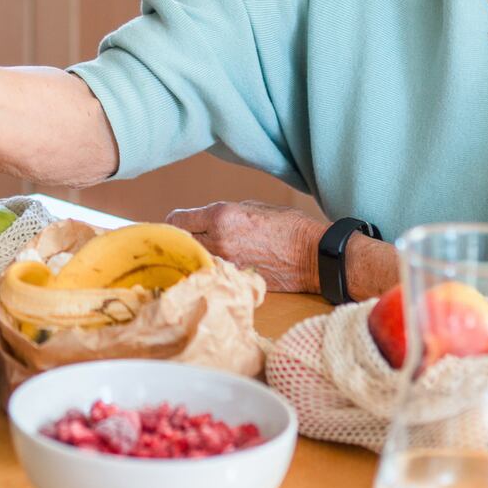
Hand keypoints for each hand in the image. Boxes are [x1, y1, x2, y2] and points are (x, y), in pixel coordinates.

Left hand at [166, 200, 325, 293]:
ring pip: (194, 261)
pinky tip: (215, 270)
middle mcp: (218, 240)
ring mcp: (226, 264)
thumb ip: (223, 214)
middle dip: (179, 242)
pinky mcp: (235, 280)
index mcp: (220, 216)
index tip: (176, 226)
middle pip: (180, 243)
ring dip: (193, 259)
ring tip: (198, 256)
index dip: (173, 223)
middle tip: (183, 243)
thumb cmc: (288, 226)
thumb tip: (205, 222)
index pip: (177, 220)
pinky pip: (213, 275)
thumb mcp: (252, 207)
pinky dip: (210, 272)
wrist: (314, 255)